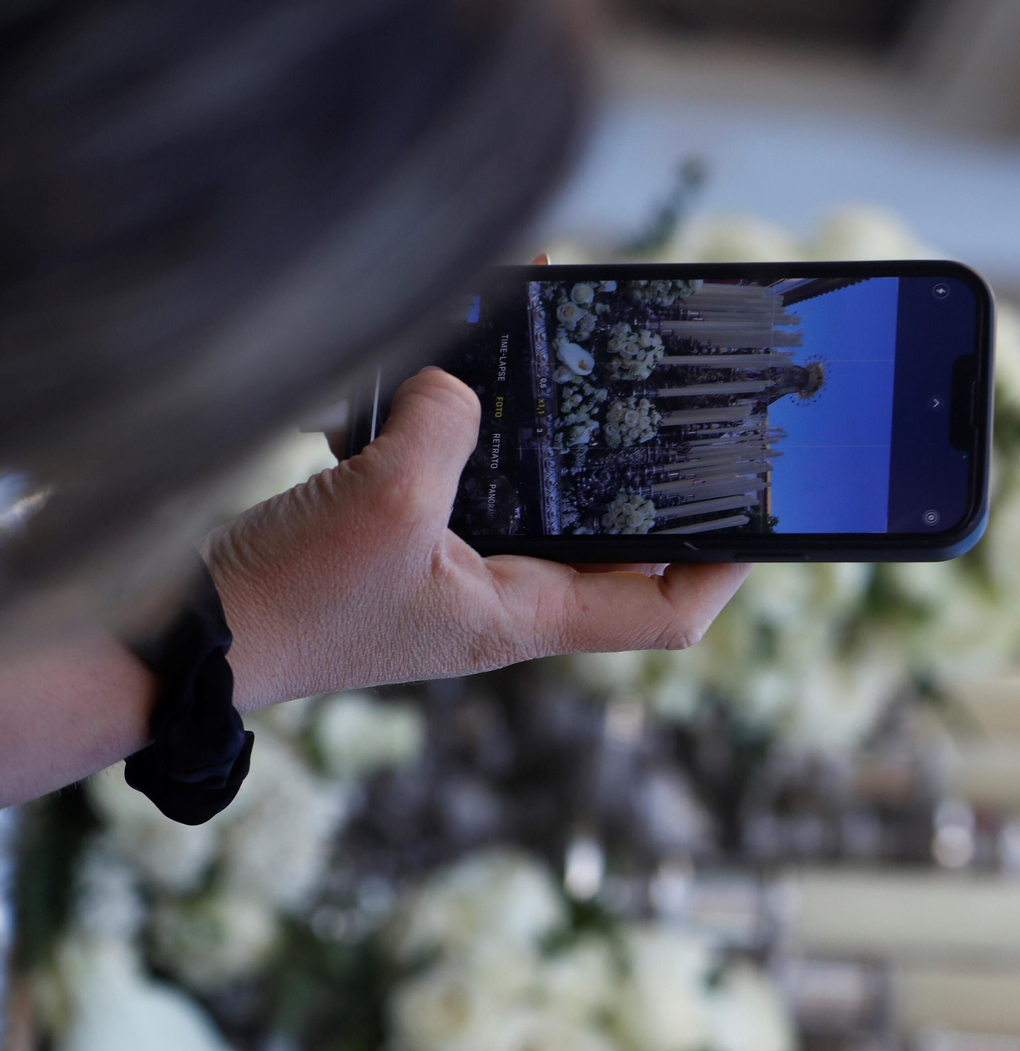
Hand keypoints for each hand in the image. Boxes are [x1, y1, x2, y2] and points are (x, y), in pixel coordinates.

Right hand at [205, 368, 750, 710]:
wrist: (179, 642)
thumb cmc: (287, 604)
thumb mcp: (385, 504)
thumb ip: (447, 430)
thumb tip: (460, 384)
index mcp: (520, 617)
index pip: (659, 613)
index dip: (720, 569)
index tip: (760, 516)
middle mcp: (497, 597)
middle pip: (606, 542)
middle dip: (641, 476)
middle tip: (674, 407)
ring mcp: (449, 568)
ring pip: (533, 496)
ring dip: (554, 436)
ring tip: (576, 358)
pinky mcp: (398, 539)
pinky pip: (460, 473)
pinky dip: (466, 423)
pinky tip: (454, 366)